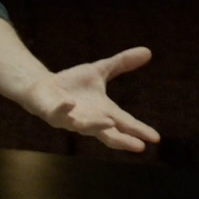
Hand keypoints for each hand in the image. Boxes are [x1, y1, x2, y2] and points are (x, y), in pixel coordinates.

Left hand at [30, 47, 160, 151]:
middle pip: (109, 134)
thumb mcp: (100, 70)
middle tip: (139, 147)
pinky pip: (60, 114)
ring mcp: (72, 119)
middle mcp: (90, 120)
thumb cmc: (72, 84)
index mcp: (103, 112)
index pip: (125, 123)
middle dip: (123, 140)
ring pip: (85, 127)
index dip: (139, 130)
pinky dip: (66, 110)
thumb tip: (148, 51)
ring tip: (110, 124)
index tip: (155, 138)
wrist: (42, 87)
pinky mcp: (53, 114)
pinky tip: (71, 105)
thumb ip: (122, 63)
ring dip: (96, 126)